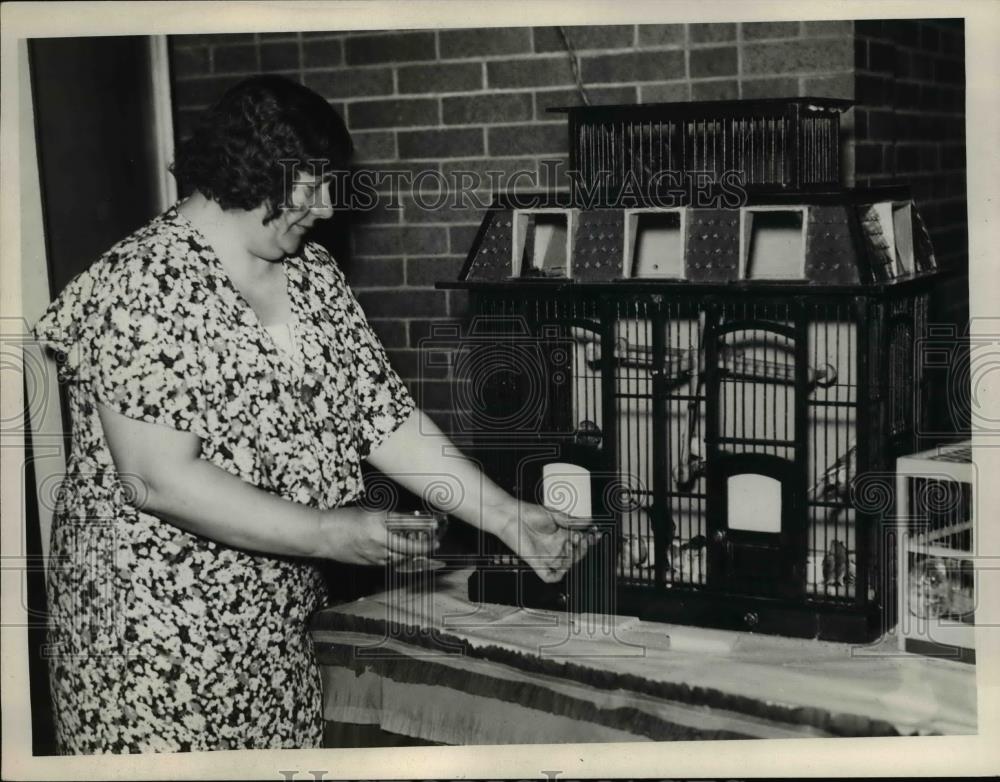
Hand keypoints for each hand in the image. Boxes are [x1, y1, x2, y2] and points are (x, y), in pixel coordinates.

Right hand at [318, 507, 437, 565]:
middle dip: (424, 546)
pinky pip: (390, 562)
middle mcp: (378, 539)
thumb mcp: (368, 512)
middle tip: (434, 543)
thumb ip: (387, 518)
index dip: (423, 525)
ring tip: (423, 549)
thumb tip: (406, 521)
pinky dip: (400, 559)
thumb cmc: (343, 519)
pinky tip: (405, 556)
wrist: (323, 535)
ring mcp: (374, 554)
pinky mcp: (369, 563)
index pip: (406, 524)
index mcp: (377, 522)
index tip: (435, 525)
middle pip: (408, 546)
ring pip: (401, 557)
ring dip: (413, 554)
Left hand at [494, 502, 593, 582]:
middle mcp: (555, 547)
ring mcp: (546, 556)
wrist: (511, 516)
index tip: (594, 536)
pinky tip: (562, 567)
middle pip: (576, 556)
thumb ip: (571, 520)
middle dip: (582, 549)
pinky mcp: (536, 562)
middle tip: (581, 540)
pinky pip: (548, 576)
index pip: (580, 543)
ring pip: (566, 567)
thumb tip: (588, 522)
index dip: (588, 541)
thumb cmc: (527, 513)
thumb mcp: (554, 514)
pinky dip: (556, 576)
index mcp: (561, 535)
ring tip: (570, 546)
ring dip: (572, 560)